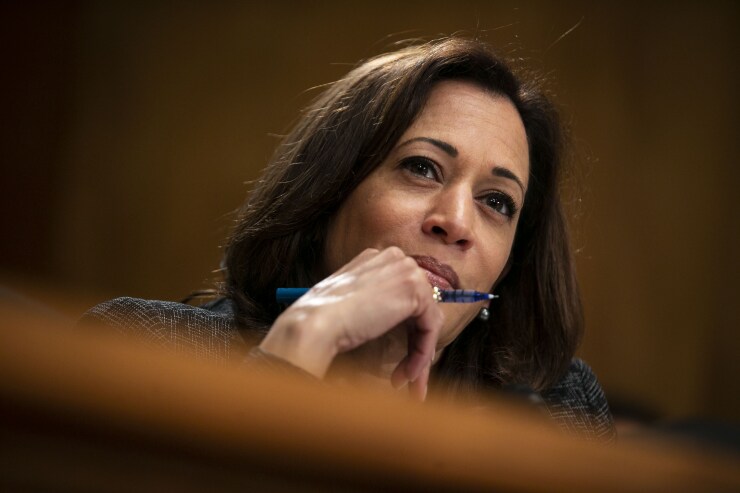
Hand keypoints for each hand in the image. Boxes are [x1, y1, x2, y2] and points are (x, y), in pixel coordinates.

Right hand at [259, 247, 442, 399]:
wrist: (316, 323)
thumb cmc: (323, 319)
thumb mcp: (352, 304)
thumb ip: (375, 303)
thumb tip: (397, 324)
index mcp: (377, 259)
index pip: (404, 295)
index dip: (406, 330)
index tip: (399, 357)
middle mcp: (395, 258)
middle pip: (420, 307)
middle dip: (416, 345)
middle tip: (408, 376)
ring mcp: (407, 271)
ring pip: (427, 320)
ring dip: (419, 355)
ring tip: (406, 381)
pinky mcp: (415, 290)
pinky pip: (430, 327)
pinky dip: (421, 353)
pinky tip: (408, 373)